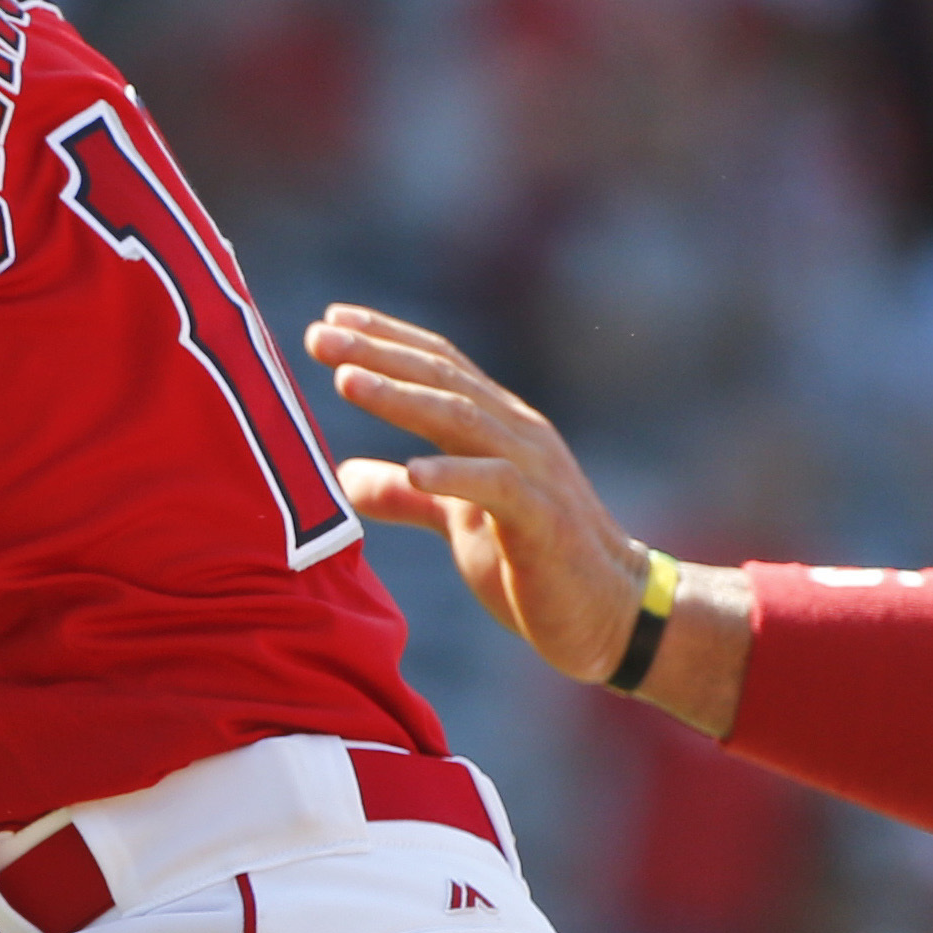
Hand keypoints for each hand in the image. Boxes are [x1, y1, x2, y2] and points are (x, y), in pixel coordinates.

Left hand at [305, 303, 645, 682]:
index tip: (332, 319)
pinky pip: (497, 485)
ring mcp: (535, 472)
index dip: (387, 338)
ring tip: (345, 379)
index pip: (439, 366)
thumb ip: (407, 498)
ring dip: (401, 396)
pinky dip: (454, 474)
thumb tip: (343, 478)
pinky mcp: (545, 519)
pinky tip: (412, 469)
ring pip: (462, 417)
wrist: (612, 613)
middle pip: (442, 377)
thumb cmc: (535, 565)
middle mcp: (518, 434)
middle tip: (320, 333)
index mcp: (499, 428)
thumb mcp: (459, 524)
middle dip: (378, 352)